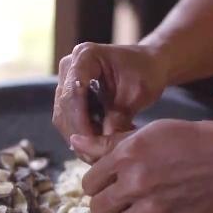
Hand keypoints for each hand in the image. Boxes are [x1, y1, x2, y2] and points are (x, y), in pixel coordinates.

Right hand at [52, 43, 167, 153]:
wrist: (149, 64)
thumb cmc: (146, 73)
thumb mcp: (137, 94)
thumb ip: (119, 117)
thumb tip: (103, 146)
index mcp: (85, 56)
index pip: (73, 93)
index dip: (80, 121)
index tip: (92, 144)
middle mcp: (70, 66)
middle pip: (64, 107)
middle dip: (79, 134)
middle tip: (95, 156)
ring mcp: (66, 80)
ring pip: (63, 116)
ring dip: (80, 137)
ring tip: (101, 152)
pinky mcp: (70, 94)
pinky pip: (69, 118)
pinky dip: (83, 133)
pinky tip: (101, 143)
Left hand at [71, 120, 212, 212]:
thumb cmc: (190, 140)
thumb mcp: (149, 132)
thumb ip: (109, 142)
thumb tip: (75, 142)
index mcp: (127, 156)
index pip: (88, 183)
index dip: (97, 182)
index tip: (109, 181)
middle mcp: (136, 183)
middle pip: (97, 207)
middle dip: (106, 201)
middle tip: (123, 194)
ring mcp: (152, 209)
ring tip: (140, 203)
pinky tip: (155, 212)